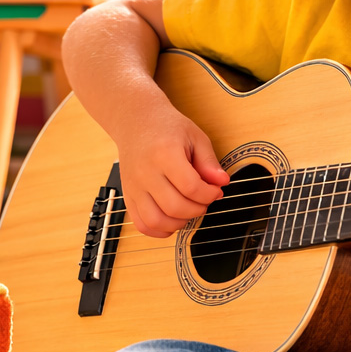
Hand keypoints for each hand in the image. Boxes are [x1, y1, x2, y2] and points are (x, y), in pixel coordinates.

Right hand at [115, 95, 228, 237]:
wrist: (136, 122)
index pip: (191, 187)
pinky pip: (142, 224)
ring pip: (156, 220)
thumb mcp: (195, 137)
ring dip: (179, 223)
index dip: (209, 194)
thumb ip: (209, 162)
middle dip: (198, 209)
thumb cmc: (167, 128)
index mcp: (164, 154)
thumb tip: (222, 182)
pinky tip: (173, 219)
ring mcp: (134, 186)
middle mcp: (146, 172)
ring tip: (189, 210)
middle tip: (205, 200)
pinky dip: (159, 230)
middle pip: (175, 207)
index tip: (216, 191)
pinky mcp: (128, 196)